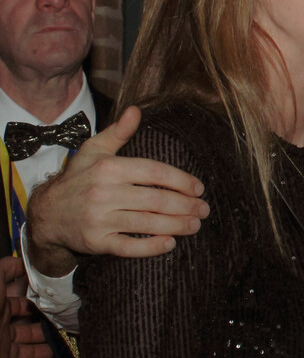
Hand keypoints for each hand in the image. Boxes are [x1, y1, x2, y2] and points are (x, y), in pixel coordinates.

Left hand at [0, 257, 51, 357]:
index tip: (56, 306)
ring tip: (56, 352)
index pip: (21, 306)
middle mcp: (0, 328)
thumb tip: (24, 261)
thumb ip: (8, 269)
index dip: (37, 306)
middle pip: (26, 329)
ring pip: (24, 351)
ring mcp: (0, 348)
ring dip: (41, 352)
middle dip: (43, 330)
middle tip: (62, 331)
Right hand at [26, 105, 209, 276]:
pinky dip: (150, 247)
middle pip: (155, 199)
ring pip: (146, 223)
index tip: (199, 188)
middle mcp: (103, 193)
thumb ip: (118, 132)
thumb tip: (136, 110)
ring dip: (176, 225)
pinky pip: (128, 247)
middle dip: (185, 205)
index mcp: (108, 168)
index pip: (153, 172)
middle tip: (203, 210)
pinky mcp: (95, 242)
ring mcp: (99, 219)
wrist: (46, 214)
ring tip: (195, 225)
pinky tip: (170, 243)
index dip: (180, 180)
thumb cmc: (77, 178)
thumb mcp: (93, 150)